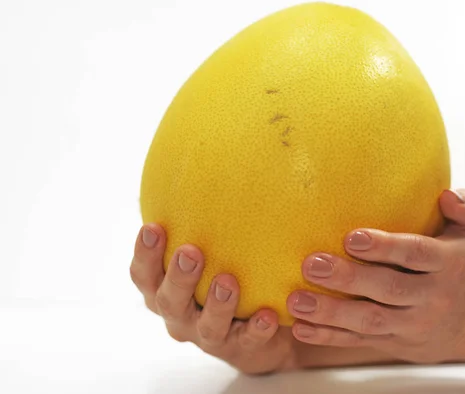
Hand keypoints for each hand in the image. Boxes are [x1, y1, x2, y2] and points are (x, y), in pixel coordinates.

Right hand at [129, 224, 298, 374]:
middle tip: (190, 252)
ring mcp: (208, 336)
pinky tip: (268, 314)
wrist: (257, 332)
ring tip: (228, 281)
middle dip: (178, 277)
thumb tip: (205, 166)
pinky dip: (255, 329)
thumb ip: (202, 225)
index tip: (152, 227)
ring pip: (206, 326)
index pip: (144, 275)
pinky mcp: (239, 349)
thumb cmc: (225, 280)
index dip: (144, 254)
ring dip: (216, 303)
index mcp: (166, 291)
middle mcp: (181, 316)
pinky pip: (246, 341)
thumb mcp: (212, 253)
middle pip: (168, 301)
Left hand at [286, 189, 464, 363]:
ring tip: (296, 300)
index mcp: (450, 264)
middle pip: (389, 289)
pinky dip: (329, 337)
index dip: (385, 247)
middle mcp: (433, 297)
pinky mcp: (396, 342)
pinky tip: (301, 328)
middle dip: (348, 278)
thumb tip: (446, 194)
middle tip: (312, 264)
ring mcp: (413, 324)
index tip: (351, 237)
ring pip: (370, 321)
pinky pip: (360, 341)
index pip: (417, 254)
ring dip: (331, 313)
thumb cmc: (462, 262)